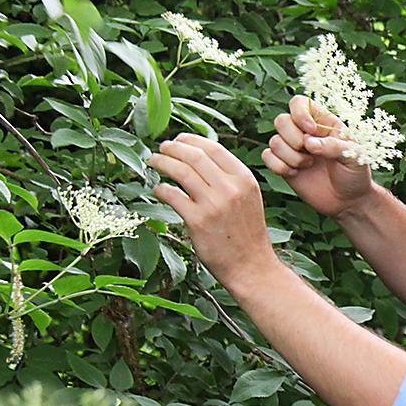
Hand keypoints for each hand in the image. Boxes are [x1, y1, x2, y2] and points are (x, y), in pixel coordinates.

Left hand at [148, 132, 275, 283]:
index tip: (179, 139)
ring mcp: (213, 204)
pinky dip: (161, 189)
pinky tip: (158, 189)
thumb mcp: (248, 198)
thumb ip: (230, 179)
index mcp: (244, 179)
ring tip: (154, 161)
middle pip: (194, 156)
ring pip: (181, 171)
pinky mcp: (198, 221)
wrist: (251, 266)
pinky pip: (173, 196)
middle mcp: (230, 188)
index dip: (192, 140)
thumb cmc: (246, 233)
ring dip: (163, 162)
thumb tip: (201, 158)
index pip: (214, 148)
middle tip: (161, 148)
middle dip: (173, 147)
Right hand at [262, 95, 376, 217]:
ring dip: (290, 157)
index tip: (311, 131)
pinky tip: (295, 173)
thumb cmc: (355, 174)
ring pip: (274, 141)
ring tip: (308, 165)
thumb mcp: (354, 157)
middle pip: (281, 120)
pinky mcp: (283, 164)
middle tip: (311, 154)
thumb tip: (309, 143)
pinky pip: (267, 156)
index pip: (299, 103)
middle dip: (293, 139)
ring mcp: (292, 148)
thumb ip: (333, 146)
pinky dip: (278, 166)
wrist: (348, 201)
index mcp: (323, 121)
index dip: (300, 114)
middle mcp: (304, 131)